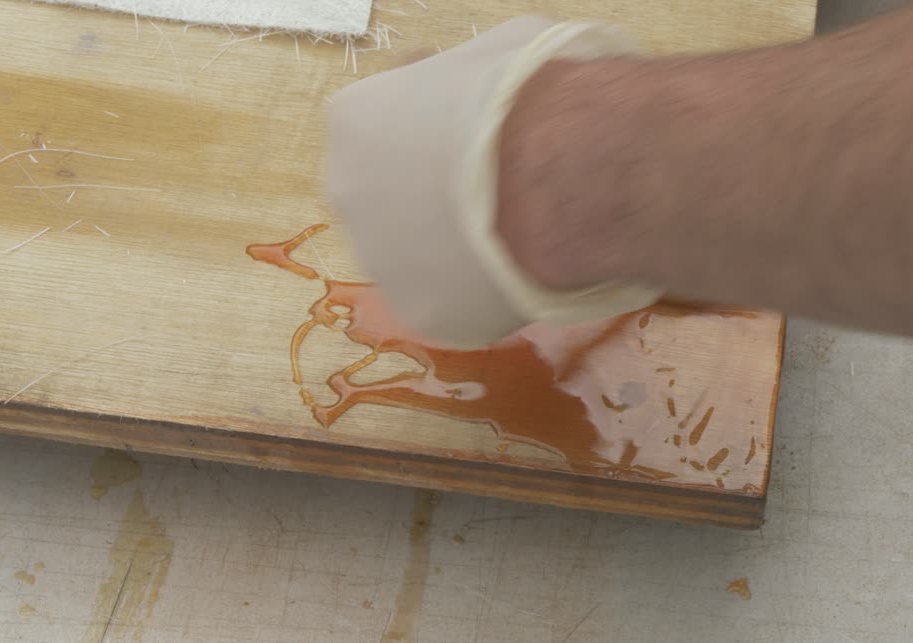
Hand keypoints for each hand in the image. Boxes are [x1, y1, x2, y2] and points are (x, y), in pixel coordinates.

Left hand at [326, 16, 660, 348]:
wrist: (563, 176)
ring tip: (518, 239)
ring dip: (456, 252)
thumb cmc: (534, 100)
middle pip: (387, 200)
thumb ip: (462, 84)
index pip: (384, 131)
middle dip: (430, 200)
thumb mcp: (490, 57)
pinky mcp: (426, 316)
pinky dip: (486, 295)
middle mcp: (348, 193)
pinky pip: (458, 304)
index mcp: (354, 120)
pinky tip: (526, 274)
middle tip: (493, 195)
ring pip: (420, 259)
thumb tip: (476, 95)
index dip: (434, 136)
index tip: (475, 140)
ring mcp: (382, 263)